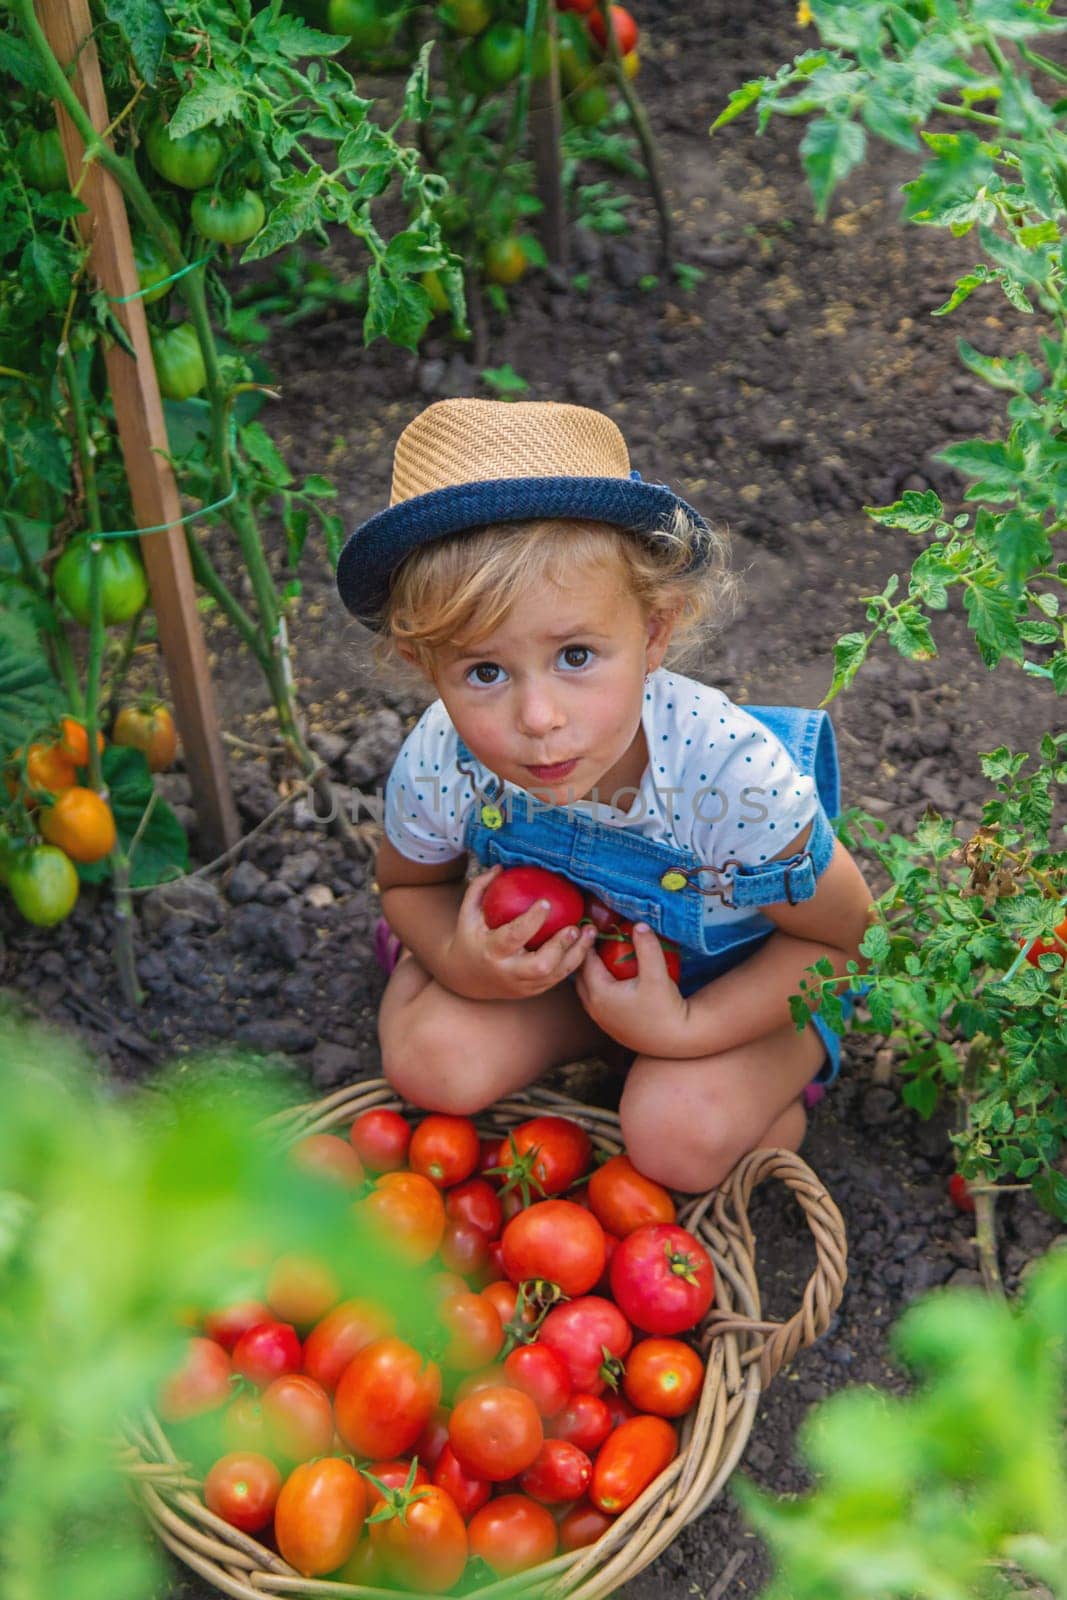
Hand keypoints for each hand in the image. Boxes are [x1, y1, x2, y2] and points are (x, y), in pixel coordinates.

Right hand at [442, 864, 597, 1000]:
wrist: (465, 979)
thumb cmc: (469, 938)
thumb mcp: (467, 913)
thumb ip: (480, 888)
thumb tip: (501, 867)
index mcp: (491, 951)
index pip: (513, 937)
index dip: (531, 920)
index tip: (546, 902)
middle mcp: (508, 972)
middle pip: (540, 965)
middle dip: (560, 946)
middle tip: (574, 926)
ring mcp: (522, 985)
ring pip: (556, 976)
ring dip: (577, 954)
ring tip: (589, 932)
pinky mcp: (533, 991)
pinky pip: (558, 979)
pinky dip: (574, 961)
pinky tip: (585, 943)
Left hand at [574, 922, 692, 1057]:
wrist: (675, 1040)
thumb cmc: (666, 1007)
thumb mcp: (657, 974)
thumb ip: (647, 948)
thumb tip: (638, 923)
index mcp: (599, 993)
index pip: (585, 960)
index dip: (588, 941)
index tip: (594, 925)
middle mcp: (594, 1008)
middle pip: (580, 974)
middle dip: (586, 956)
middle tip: (596, 938)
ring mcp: (600, 1019)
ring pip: (586, 988)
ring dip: (590, 971)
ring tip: (603, 955)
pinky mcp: (609, 1026)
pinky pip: (595, 999)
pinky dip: (598, 984)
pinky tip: (613, 976)